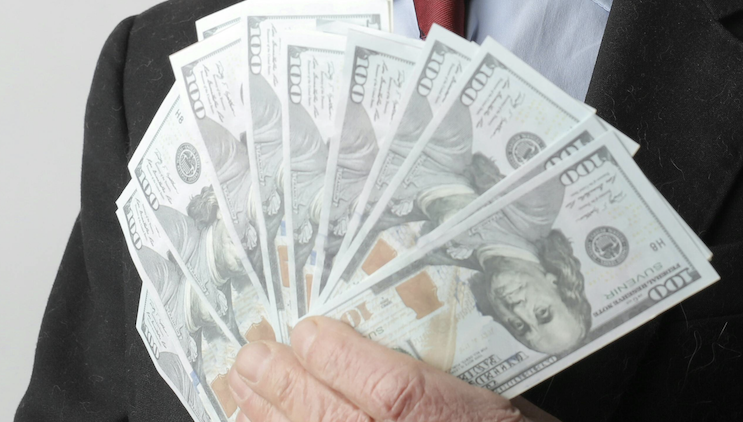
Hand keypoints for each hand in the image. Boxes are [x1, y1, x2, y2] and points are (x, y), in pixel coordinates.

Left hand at [227, 317, 560, 421]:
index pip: (387, 388)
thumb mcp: (501, 411)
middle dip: (283, 383)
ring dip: (268, 420)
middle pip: (334, 421)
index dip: (335, 355)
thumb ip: (446, 388)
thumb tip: (388, 344)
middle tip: (252, 353)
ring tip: (242, 390)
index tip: (308, 330)